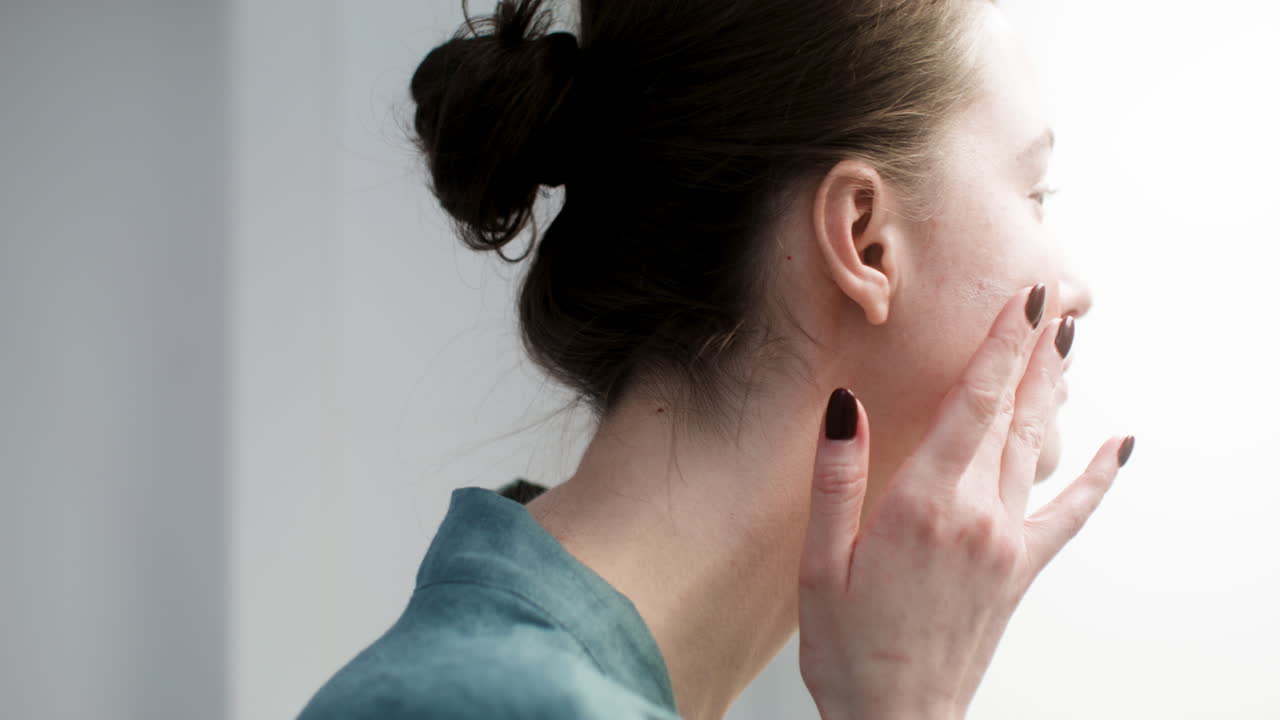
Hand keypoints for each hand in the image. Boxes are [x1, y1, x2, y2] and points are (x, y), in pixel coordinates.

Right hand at [797, 284, 1134, 719]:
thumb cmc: (850, 648)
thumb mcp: (821, 564)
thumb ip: (837, 481)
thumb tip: (846, 407)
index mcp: (923, 507)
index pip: (972, 406)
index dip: (1000, 347)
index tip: (1023, 299)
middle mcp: (976, 517)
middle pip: (1010, 415)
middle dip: (1030, 351)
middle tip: (1051, 296)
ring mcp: (1006, 543)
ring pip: (1034, 449)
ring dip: (1051, 391)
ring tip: (1067, 342)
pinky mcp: (1020, 570)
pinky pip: (1069, 514)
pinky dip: (1097, 478)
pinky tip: (1119, 448)